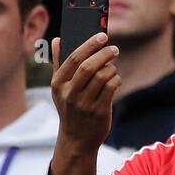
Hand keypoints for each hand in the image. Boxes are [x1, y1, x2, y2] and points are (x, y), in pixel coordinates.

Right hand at [51, 33, 120, 154]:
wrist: (76, 138)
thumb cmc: (70, 107)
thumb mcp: (59, 88)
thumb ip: (59, 63)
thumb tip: (58, 40)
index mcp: (58, 84)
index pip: (73, 59)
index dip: (89, 45)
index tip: (101, 35)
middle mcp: (69, 93)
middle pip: (89, 66)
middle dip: (104, 54)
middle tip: (114, 48)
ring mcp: (84, 103)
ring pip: (103, 76)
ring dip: (112, 68)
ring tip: (112, 67)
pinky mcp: (99, 110)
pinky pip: (112, 88)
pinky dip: (116, 80)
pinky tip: (115, 79)